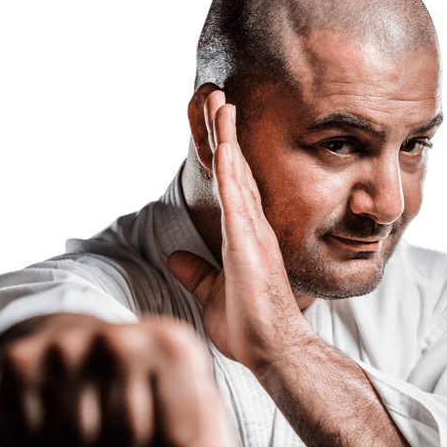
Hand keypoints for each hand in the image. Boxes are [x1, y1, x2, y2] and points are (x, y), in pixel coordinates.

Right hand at [0, 312, 236, 446]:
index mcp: (175, 346)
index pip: (177, 440)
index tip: (160, 425)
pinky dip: (43, 446)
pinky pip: (33, 440)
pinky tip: (55, 417)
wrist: (82, 346)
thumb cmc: (149, 390)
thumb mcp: (194, 414)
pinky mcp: (20, 362)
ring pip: (77, 446)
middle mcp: (121, 339)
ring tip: (90, 421)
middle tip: (120, 427)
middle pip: (127, 445)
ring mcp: (67, 347)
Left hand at [168, 90, 310, 372]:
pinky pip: (237, 200)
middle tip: (215, 94)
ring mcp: (252, 235)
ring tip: (218, 100)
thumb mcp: (212, 296)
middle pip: (235, 169)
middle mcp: (252, 229)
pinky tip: (222, 145)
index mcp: (244, 238)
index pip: (232, 186)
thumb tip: (173, 259)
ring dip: (226, 137)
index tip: (214, 122)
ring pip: (237, 175)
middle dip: (224, 131)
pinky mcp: (248, 246)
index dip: (223, 153)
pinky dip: (228, 170)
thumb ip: (196, 274)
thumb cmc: (250, 329)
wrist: (273, 353)